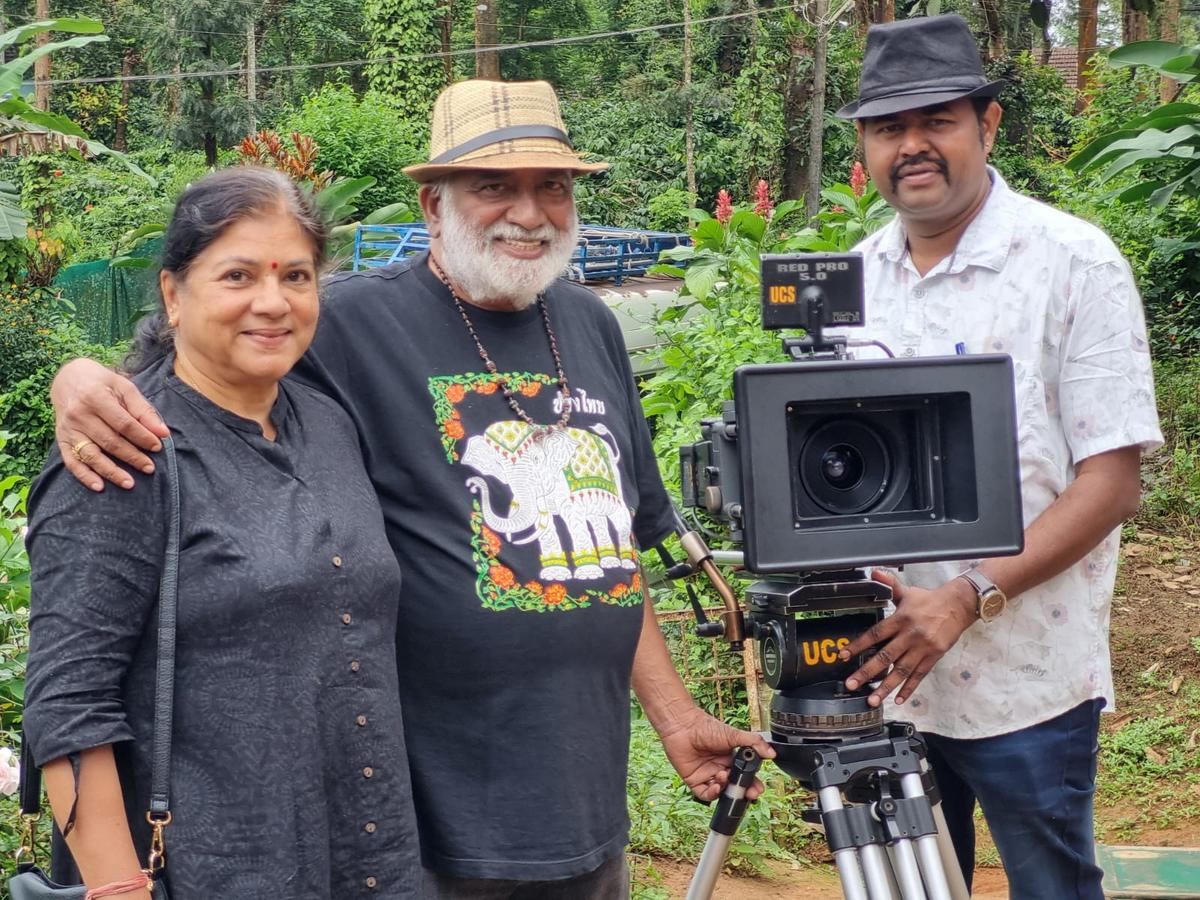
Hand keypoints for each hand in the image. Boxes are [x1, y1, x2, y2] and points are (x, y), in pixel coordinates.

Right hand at [52, 358, 168, 490]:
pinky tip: (99, 486)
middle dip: (132, 457)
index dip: (142, 437)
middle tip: (150, 468)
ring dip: (111, 471)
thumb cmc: (102, 383)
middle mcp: (79, 414)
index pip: (123, 424)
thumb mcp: (124, 387)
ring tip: (129, 483)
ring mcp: (68, 429)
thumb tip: (163, 432)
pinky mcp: (62, 439)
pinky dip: (84, 475)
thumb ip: (143, 410)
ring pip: (91, 455)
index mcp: (95, 398)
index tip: (157, 447)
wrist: (68, 379)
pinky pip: (71, 461)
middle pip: (109, 441)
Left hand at [656, 705, 774, 802]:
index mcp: (731, 760)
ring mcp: (708, 776)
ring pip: (721, 792)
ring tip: (725, 777)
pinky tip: (716, 786)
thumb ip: (754, 743)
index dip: (752, 784)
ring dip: (726, 789)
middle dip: (743, 793)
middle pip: (734, 788)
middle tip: (749, 793)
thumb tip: (772, 753)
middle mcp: (720, 769)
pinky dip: (712, 794)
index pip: (745, 777)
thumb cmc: (707, 727)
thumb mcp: (734, 735)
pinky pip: (705, 794)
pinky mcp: (694, 781)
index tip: (758, 788)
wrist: (684, 726)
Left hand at [838, 569, 976, 707]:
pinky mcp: (934, 657)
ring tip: (873, 700)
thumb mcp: (907, 591)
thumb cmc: (930, 600)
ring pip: (901, 671)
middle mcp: (910, 635)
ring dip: (886, 687)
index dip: (858, 645)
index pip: (875, 634)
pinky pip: (919, 676)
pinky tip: (899, 700)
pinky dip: (909, 689)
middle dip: (867, 673)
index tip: (843, 656)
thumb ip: (889, 585)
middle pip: (885, 657)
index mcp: (900, 619)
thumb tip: (874, 572)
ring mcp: (922, 648)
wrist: (959, 606)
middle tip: (852, 685)